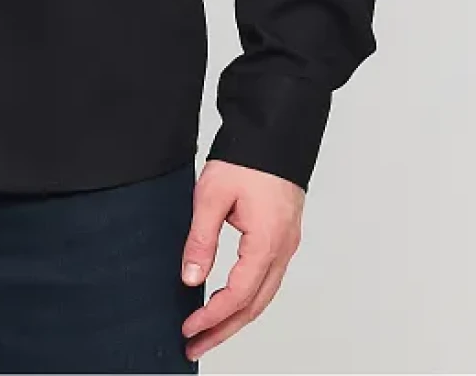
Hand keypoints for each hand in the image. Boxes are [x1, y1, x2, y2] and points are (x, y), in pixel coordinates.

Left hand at [179, 158, 303, 359]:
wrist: (275, 130)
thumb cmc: (247, 157)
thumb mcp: (212, 194)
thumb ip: (201, 239)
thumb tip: (190, 278)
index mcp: (267, 242)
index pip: (239, 295)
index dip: (212, 317)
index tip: (189, 328)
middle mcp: (283, 249)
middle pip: (254, 306)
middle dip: (224, 330)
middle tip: (195, 346)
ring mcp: (286, 244)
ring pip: (263, 296)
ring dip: (236, 318)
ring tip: (208, 333)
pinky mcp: (283, 236)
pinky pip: (267, 279)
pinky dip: (247, 299)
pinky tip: (229, 303)